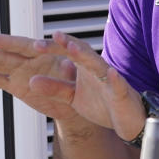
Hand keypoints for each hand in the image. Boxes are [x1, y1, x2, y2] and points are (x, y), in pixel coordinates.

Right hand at [0, 33, 81, 121]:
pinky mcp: (15, 85)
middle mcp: (31, 58)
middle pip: (12, 50)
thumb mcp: (81, 75)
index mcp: (49, 52)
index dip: (32, 45)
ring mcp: (21, 71)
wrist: (75, 104)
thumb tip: (66, 66)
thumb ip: (70, 71)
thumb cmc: (80, 85)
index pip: (38, 46)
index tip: (31, 45)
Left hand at [31, 32, 145, 140]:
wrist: (127, 120)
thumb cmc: (102, 104)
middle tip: (51, 38)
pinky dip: (115, 79)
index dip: (52, 47)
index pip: (66, 52)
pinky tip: (111, 73)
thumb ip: (54, 88)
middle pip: (80, 52)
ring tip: (73, 49)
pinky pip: (119, 85)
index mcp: (84, 67)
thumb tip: (31, 81)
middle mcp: (96, 68)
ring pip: (98, 64)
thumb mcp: (73, 97)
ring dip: (86, 56)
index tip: (34, 45)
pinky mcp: (123, 94)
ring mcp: (110, 80)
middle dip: (66, 44)